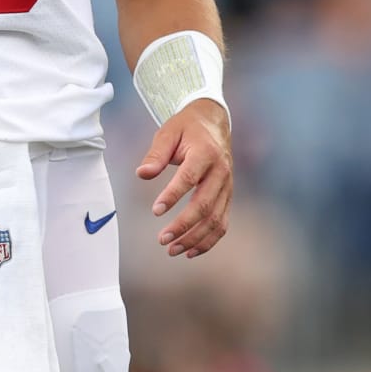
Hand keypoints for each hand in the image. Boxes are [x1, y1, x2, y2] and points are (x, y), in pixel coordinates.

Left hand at [135, 97, 232, 257]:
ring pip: (215, 219)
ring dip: (195, 238)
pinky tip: (191, 251)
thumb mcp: (168, 132)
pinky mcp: (228, 196)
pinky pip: (222, 223)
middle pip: (204, 205)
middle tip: (162, 239)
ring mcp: (227, 185)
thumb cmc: (188, 128)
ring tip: (172, 249)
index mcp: (206, 153)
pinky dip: (209, 240)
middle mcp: (221, 171)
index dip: (172, 196)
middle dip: (183, 225)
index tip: (155, 211)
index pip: (189, 178)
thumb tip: (142, 174)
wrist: (214, 121)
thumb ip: (156, 154)